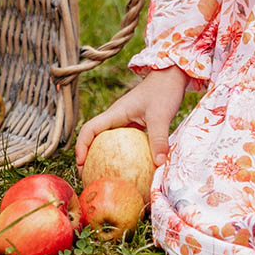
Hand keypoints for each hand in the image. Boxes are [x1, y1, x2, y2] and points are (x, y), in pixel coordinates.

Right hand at [74, 66, 188, 169]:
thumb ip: (159, 139)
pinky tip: (131, 168)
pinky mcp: (136, 124)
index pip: (89, 129)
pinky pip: (124, 142)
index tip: (81, 165)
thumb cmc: (164, 90)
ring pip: (108, 141)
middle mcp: (117, 117)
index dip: (81, 147)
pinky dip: (122, 155)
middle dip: (89, 158)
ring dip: (104, 157)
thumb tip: (159, 164)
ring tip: (106, 177)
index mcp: (115, 113)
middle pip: (94, 138)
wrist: (173, 75)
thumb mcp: (161, 116)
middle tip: (90, 178)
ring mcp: (126, 121)